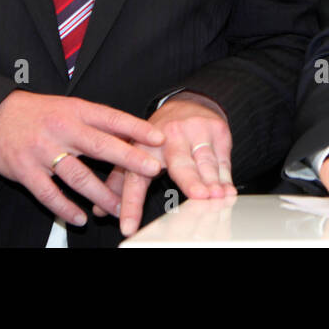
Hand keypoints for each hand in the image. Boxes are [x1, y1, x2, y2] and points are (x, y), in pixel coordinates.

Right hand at [0, 91, 164, 227]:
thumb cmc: (35, 113)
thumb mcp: (67, 107)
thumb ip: (94, 121)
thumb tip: (129, 135)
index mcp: (75, 111)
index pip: (111, 118)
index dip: (136, 128)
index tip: (158, 138)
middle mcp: (62, 130)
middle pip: (101, 146)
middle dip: (130, 160)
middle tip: (153, 170)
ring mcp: (43, 151)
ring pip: (79, 176)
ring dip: (102, 195)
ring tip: (120, 208)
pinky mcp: (25, 171)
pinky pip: (49, 194)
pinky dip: (66, 208)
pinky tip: (80, 218)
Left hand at [105, 93, 234, 236]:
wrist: (190, 103)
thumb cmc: (161, 134)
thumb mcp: (137, 150)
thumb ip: (119, 180)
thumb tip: (101, 209)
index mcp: (144, 145)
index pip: (135, 178)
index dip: (131, 203)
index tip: (128, 226)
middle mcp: (169, 137)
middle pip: (179, 163)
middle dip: (189, 180)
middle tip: (197, 197)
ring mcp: (195, 132)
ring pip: (205, 161)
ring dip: (212, 180)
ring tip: (216, 196)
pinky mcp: (216, 131)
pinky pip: (222, 159)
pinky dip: (226, 177)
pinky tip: (227, 190)